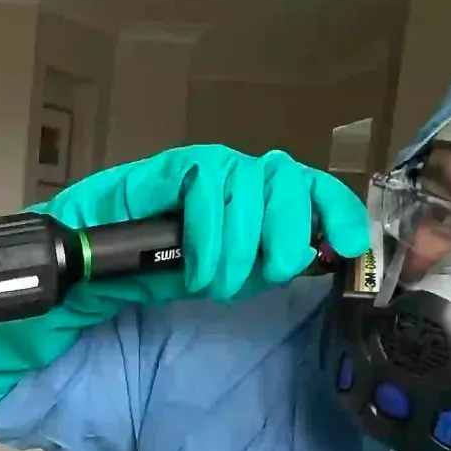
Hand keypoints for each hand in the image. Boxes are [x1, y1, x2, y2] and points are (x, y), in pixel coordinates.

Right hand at [49, 144, 371, 306]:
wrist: (100, 261)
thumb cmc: (168, 266)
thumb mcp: (232, 273)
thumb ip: (269, 263)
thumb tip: (311, 256)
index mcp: (265, 198)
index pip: (314, 188)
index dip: (339, 211)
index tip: (350, 245)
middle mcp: (244, 174)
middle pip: (288, 183)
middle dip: (284, 236)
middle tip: (266, 275)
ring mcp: (210, 166)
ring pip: (248, 188)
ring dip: (237, 249)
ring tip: (215, 284)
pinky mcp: (175, 166)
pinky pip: (206, 188)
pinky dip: (207, 237)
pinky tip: (196, 269)